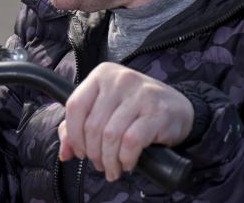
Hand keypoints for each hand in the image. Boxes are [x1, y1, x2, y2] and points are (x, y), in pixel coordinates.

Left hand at [58, 62, 193, 181]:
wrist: (178, 108)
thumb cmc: (136, 110)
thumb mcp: (105, 110)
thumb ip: (78, 127)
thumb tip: (65, 152)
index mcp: (103, 74)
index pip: (75, 106)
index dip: (74, 135)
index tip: (81, 151)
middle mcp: (121, 79)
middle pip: (93, 125)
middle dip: (94, 154)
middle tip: (101, 165)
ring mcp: (141, 93)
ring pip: (111, 135)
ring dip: (109, 160)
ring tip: (114, 168)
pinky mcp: (157, 111)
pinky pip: (131, 141)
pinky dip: (126, 158)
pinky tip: (128, 163)